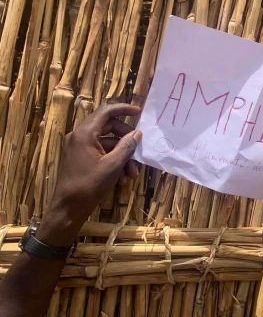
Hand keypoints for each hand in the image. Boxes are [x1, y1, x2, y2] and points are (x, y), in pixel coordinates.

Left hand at [36, 103, 141, 246]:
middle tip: (139, 150)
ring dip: (122, 155)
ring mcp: (79, 147)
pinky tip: (123, 177)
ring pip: (107, 143)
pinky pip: (101, 152)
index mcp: (85, 133)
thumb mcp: (113, 165)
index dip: (124, 109)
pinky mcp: (80, 158)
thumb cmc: (89, 184)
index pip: (106, 112)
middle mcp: (80, 136)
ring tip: (133, 173)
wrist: (68, 207)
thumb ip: (126, 146)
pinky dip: (113, 161)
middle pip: (109, 127)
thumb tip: (137, 133)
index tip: (139, 112)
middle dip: (127, 140)